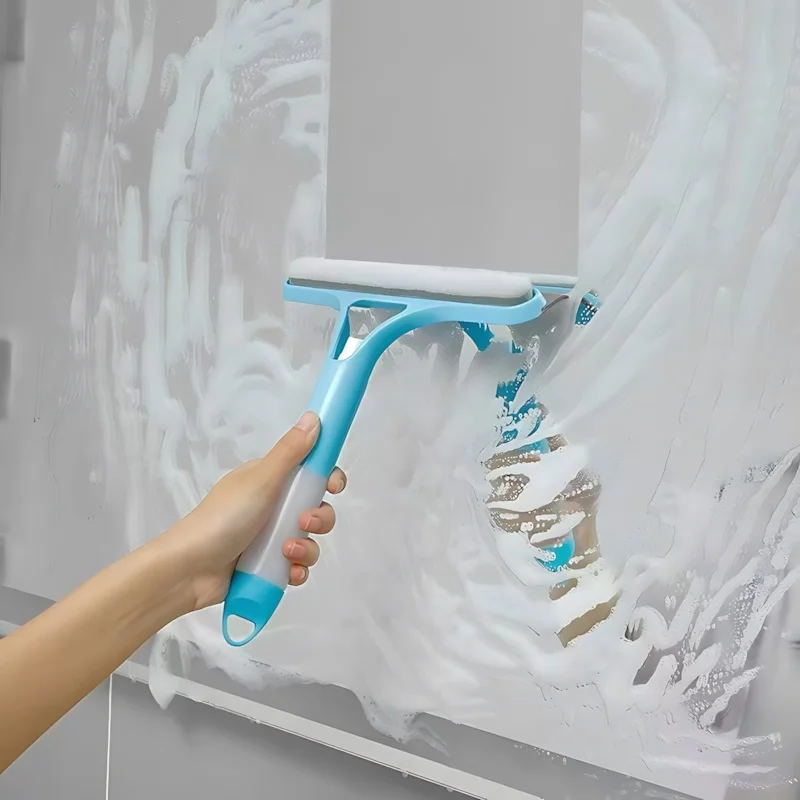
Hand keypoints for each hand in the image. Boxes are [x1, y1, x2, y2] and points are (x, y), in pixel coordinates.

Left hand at [162, 411, 345, 611]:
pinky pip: (297, 567)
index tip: (333, 487)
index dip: (327, 478)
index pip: (309, 472)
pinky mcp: (268, 566)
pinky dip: (297, 570)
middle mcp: (272, 506)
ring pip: (310, 540)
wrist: (189, 570)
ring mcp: (270, 538)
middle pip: (316, 508)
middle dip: (319, 519)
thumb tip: (314, 417)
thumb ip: (290, 452)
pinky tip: (287, 573)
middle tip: (303, 523)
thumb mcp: (260, 480)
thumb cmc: (222, 518)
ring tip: (286, 553)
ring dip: (306, 548)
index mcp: (269, 480)